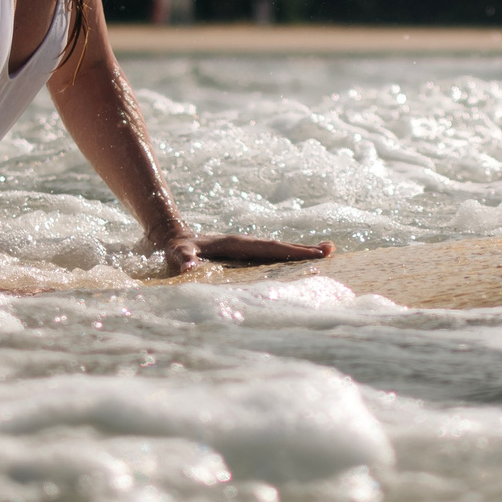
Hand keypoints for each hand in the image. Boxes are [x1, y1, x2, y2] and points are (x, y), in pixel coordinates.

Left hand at [158, 231, 334, 276]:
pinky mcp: (241, 254)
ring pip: (276, 250)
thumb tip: (189, 267)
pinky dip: (285, 258)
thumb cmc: (173, 247)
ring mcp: (244, 248)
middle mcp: (244, 244)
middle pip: (279, 247)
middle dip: (304, 250)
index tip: (318, 253)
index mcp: (236, 244)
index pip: (270, 248)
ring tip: (324, 254)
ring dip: (298, 253)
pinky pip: (268, 256)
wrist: (168, 235)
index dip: (293, 251)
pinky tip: (295, 264)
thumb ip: (182, 259)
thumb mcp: (175, 253)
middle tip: (332, 250)